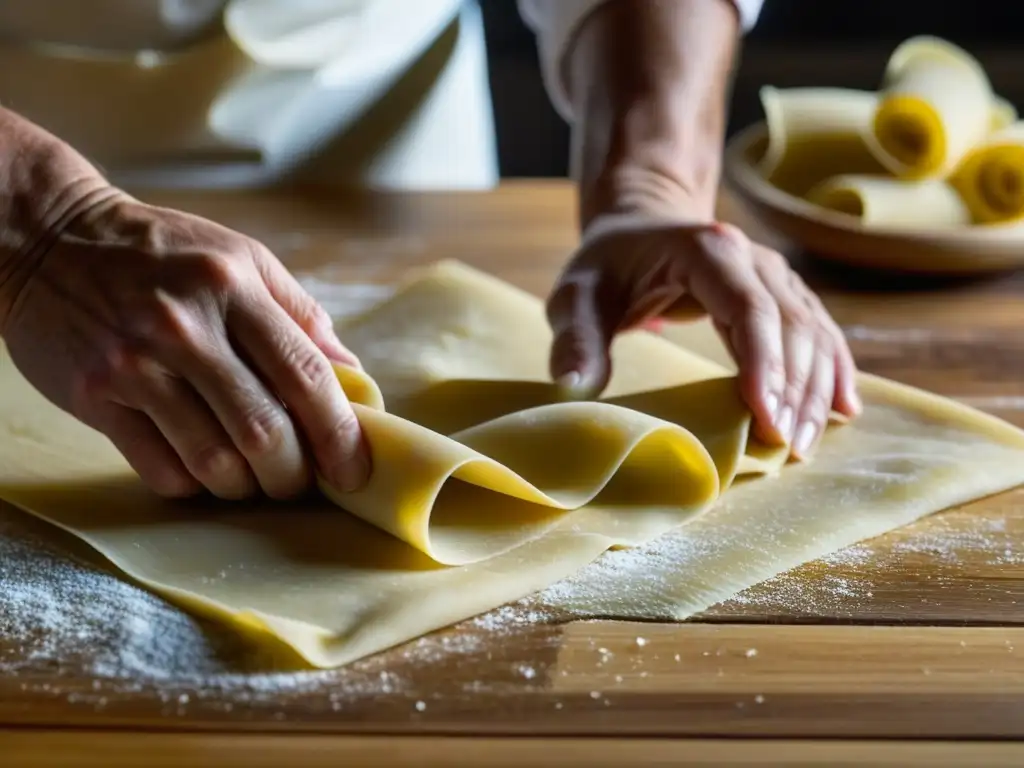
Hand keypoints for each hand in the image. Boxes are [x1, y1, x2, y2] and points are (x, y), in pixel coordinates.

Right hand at [2, 190, 369, 498]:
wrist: (47, 239)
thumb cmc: (163, 253)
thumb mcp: (242, 259)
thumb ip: (301, 316)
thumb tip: (354, 378)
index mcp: (234, 287)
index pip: (305, 376)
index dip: (340, 433)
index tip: (354, 470)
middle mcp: (185, 327)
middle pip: (264, 431)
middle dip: (294, 474)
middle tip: (300, 481)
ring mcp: (135, 363)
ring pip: (214, 461)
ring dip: (246, 487)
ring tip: (253, 479)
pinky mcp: (95, 395)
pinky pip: (161, 469)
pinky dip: (194, 484)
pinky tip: (202, 469)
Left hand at [546, 214, 860, 458]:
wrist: (636, 227)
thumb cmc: (605, 266)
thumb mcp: (575, 296)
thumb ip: (575, 338)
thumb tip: (574, 388)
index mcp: (706, 250)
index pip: (747, 307)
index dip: (762, 362)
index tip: (766, 417)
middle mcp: (751, 257)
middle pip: (789, 324)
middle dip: (794, 388)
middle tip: (787, 447)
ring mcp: (772, 273)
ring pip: (811, 330)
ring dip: (816, 388)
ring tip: (805, 443)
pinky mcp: (782, 293)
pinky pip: (818, 330)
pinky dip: (832, 370)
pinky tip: (844, 409)